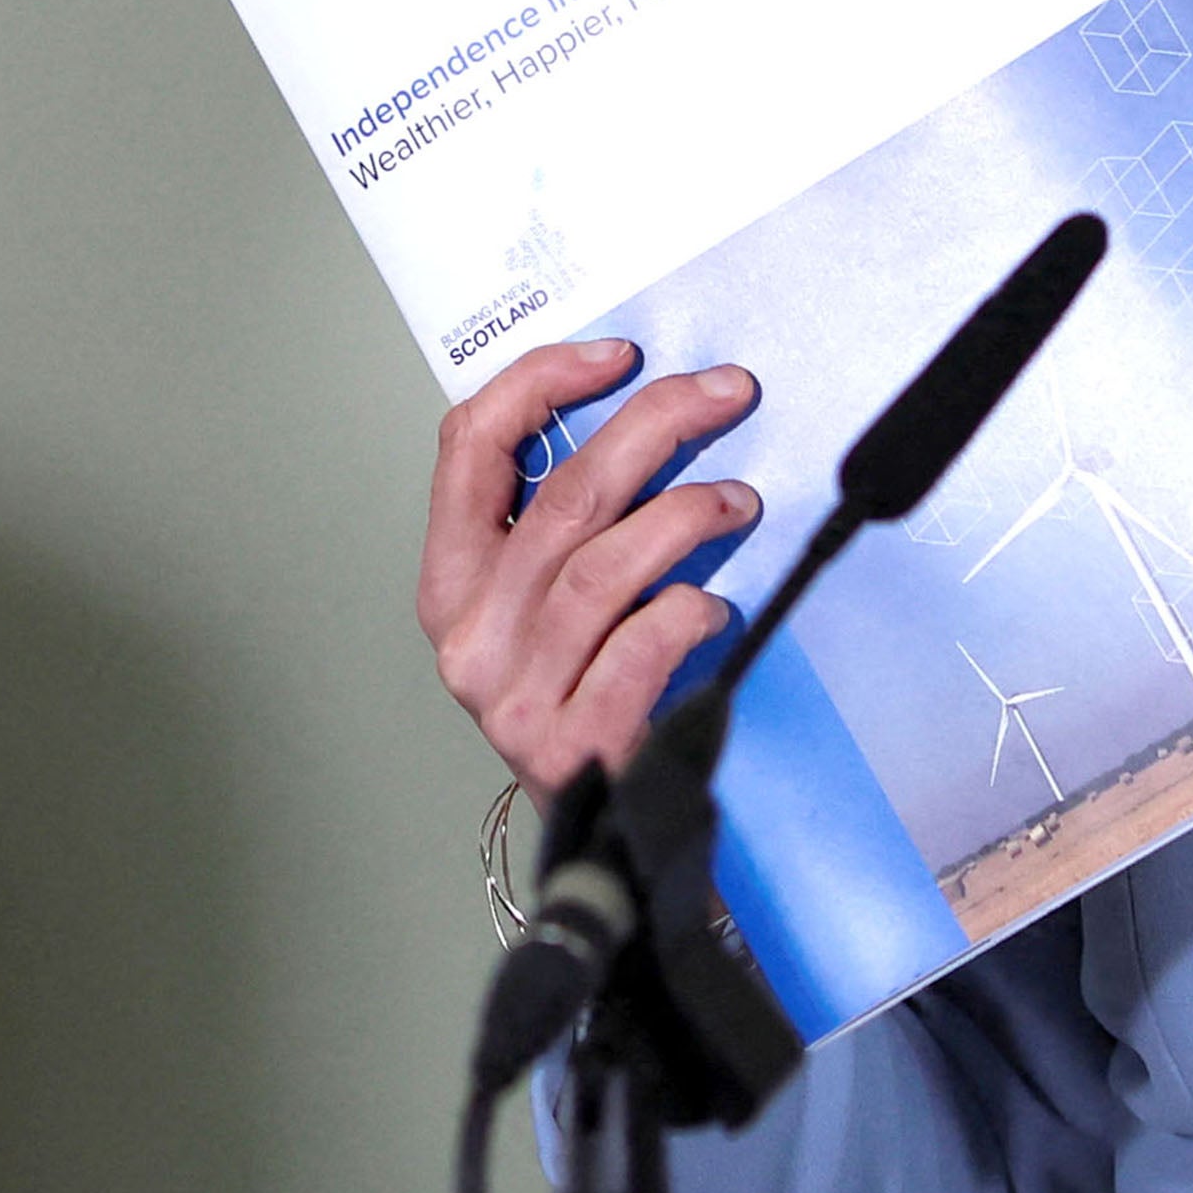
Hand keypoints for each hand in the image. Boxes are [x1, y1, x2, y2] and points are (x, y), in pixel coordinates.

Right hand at [414, 339, 762, 810]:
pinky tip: (718, 603)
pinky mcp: (571, 744)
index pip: (468, 449)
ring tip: (739, 501)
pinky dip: (683, 613)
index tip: (621, 354)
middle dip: (654, 423)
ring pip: (601, 567)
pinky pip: (635, 650)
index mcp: (453, 584)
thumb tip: (652, 413)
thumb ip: (570, 526)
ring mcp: (515, 695)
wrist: (602, 838)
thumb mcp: (552, 608)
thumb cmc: (587, 700)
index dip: (540, 384)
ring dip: (685, 515)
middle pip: (562, 496)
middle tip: (726, 392)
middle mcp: (470, 635)